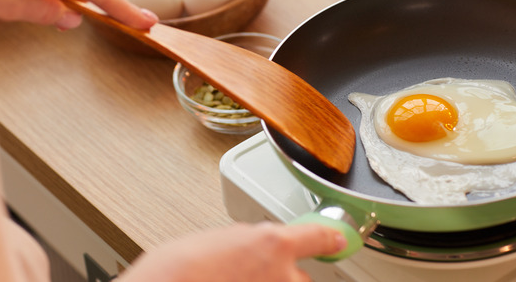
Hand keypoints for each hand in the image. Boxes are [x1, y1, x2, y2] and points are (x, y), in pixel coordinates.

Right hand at [117, 222, 345, 281]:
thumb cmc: (176, 269)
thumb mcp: (219, 240)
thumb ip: (248, 243)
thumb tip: (256, 248)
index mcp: (273, 244)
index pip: (317, 237)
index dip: (330, 238)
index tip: (339, 239)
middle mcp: (284, 276)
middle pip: (296, 276)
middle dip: (278, 276)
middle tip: (241, 275)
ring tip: (226, 280)